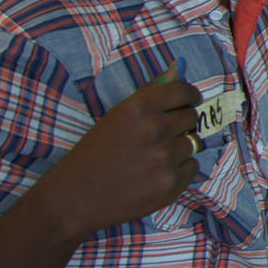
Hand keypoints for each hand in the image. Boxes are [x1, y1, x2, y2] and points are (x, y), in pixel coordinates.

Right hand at [33, 63, 202, 237]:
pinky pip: (192, 167)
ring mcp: (165, 158)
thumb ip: (149, 94)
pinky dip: (179, 170)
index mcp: (138, 108)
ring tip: (153, 158)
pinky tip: (155, 174)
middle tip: (162, 135)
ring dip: (179, 148)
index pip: (182, 91)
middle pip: (191, 117)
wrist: (74, 198)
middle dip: (181, 124)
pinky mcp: (171, 184)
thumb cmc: (92, 155)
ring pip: (193, 143)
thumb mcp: (116, 118)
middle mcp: (155, 130)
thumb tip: (178, 69)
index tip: (189, 100)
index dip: (189, 95)